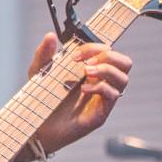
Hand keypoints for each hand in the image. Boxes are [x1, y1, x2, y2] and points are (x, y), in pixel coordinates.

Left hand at [29, 33, 131, 153]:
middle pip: (125, 62)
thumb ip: (44, 53)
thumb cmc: (41, 99)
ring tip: (86, 72)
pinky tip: (83, 89)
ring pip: (123, 78)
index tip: (75, 54)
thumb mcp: (39, 71)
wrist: (36, 125)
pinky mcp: (101, 113)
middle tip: (86, 63)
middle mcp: (100, 82)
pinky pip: (113, 95)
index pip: (108, 51)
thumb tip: (50, 35)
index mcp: (90, 69)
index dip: (95, 46)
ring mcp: (102, 98)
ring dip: (107, 70)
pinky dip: (100, 87)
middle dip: (108, 56)